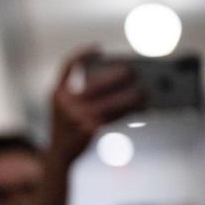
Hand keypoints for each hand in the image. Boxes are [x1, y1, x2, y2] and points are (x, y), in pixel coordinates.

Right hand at [48, 48, 144, 166]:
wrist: (59, 155)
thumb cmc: (67, 127)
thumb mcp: (63, 106)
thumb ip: (78, 91)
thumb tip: (117, 80)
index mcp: (57, 93)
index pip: (67, 66)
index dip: (82, 55)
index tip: (98, 49)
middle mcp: (66, 103)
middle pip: (96, 82)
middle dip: (118, 76)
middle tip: (134, 72)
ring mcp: (77, 117)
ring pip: (111, 101)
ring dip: (132, 96)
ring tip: (146, 92)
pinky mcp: (90, 129)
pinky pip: (115, 115)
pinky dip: (130, 111)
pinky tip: (140, 108)